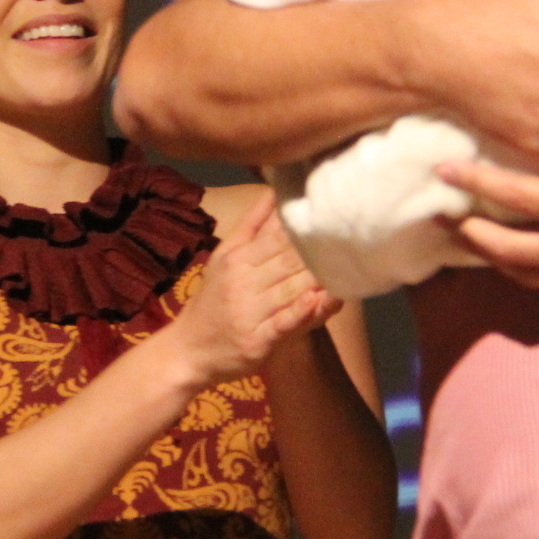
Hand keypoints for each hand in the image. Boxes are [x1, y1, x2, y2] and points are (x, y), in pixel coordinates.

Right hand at [166, 191, 337, 385]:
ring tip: (347, 266)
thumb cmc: (212, 300)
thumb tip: (274, 189)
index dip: (306, 228)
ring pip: (290, 289)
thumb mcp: (224, 258)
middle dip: (318, 252)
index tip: (333, 216)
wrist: (188, 349)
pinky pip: (282, 323)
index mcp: (237, 259)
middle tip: (350, 239)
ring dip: (317, 279)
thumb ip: (251, 226)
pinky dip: (300, 312)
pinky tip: (316, 301)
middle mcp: (242, 282)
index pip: (277, 238)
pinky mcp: (257, 341)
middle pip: (288, 261)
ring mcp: (249, 313)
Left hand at [439, 113, 538, 298]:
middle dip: (467, 231)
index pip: (522, 198)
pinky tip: (504, 258)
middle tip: (433, 211)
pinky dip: (519, 271)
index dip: (479, 185)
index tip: (444, 169)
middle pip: (508, 248)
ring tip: (455, 236)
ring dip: (486, 256)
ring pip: (524, 272)